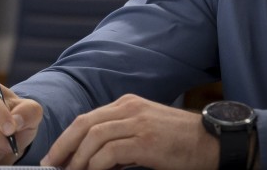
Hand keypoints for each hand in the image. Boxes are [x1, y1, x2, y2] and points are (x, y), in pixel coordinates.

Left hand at [42, 94, 217, 169]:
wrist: (214, 142)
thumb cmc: (181, 142)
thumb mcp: (146, 131)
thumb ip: (121, 138)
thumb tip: (93, 159)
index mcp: (127, 104)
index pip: (87, 118)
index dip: (67, 138)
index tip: (55, 157)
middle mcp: (129, 108)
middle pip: (85, 124)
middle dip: (64, 146)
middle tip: (52, 165)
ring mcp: (138, 123)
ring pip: (94, 137)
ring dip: (77, 159)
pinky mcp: (146, 141)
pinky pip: (110, 152)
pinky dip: (96, 165)